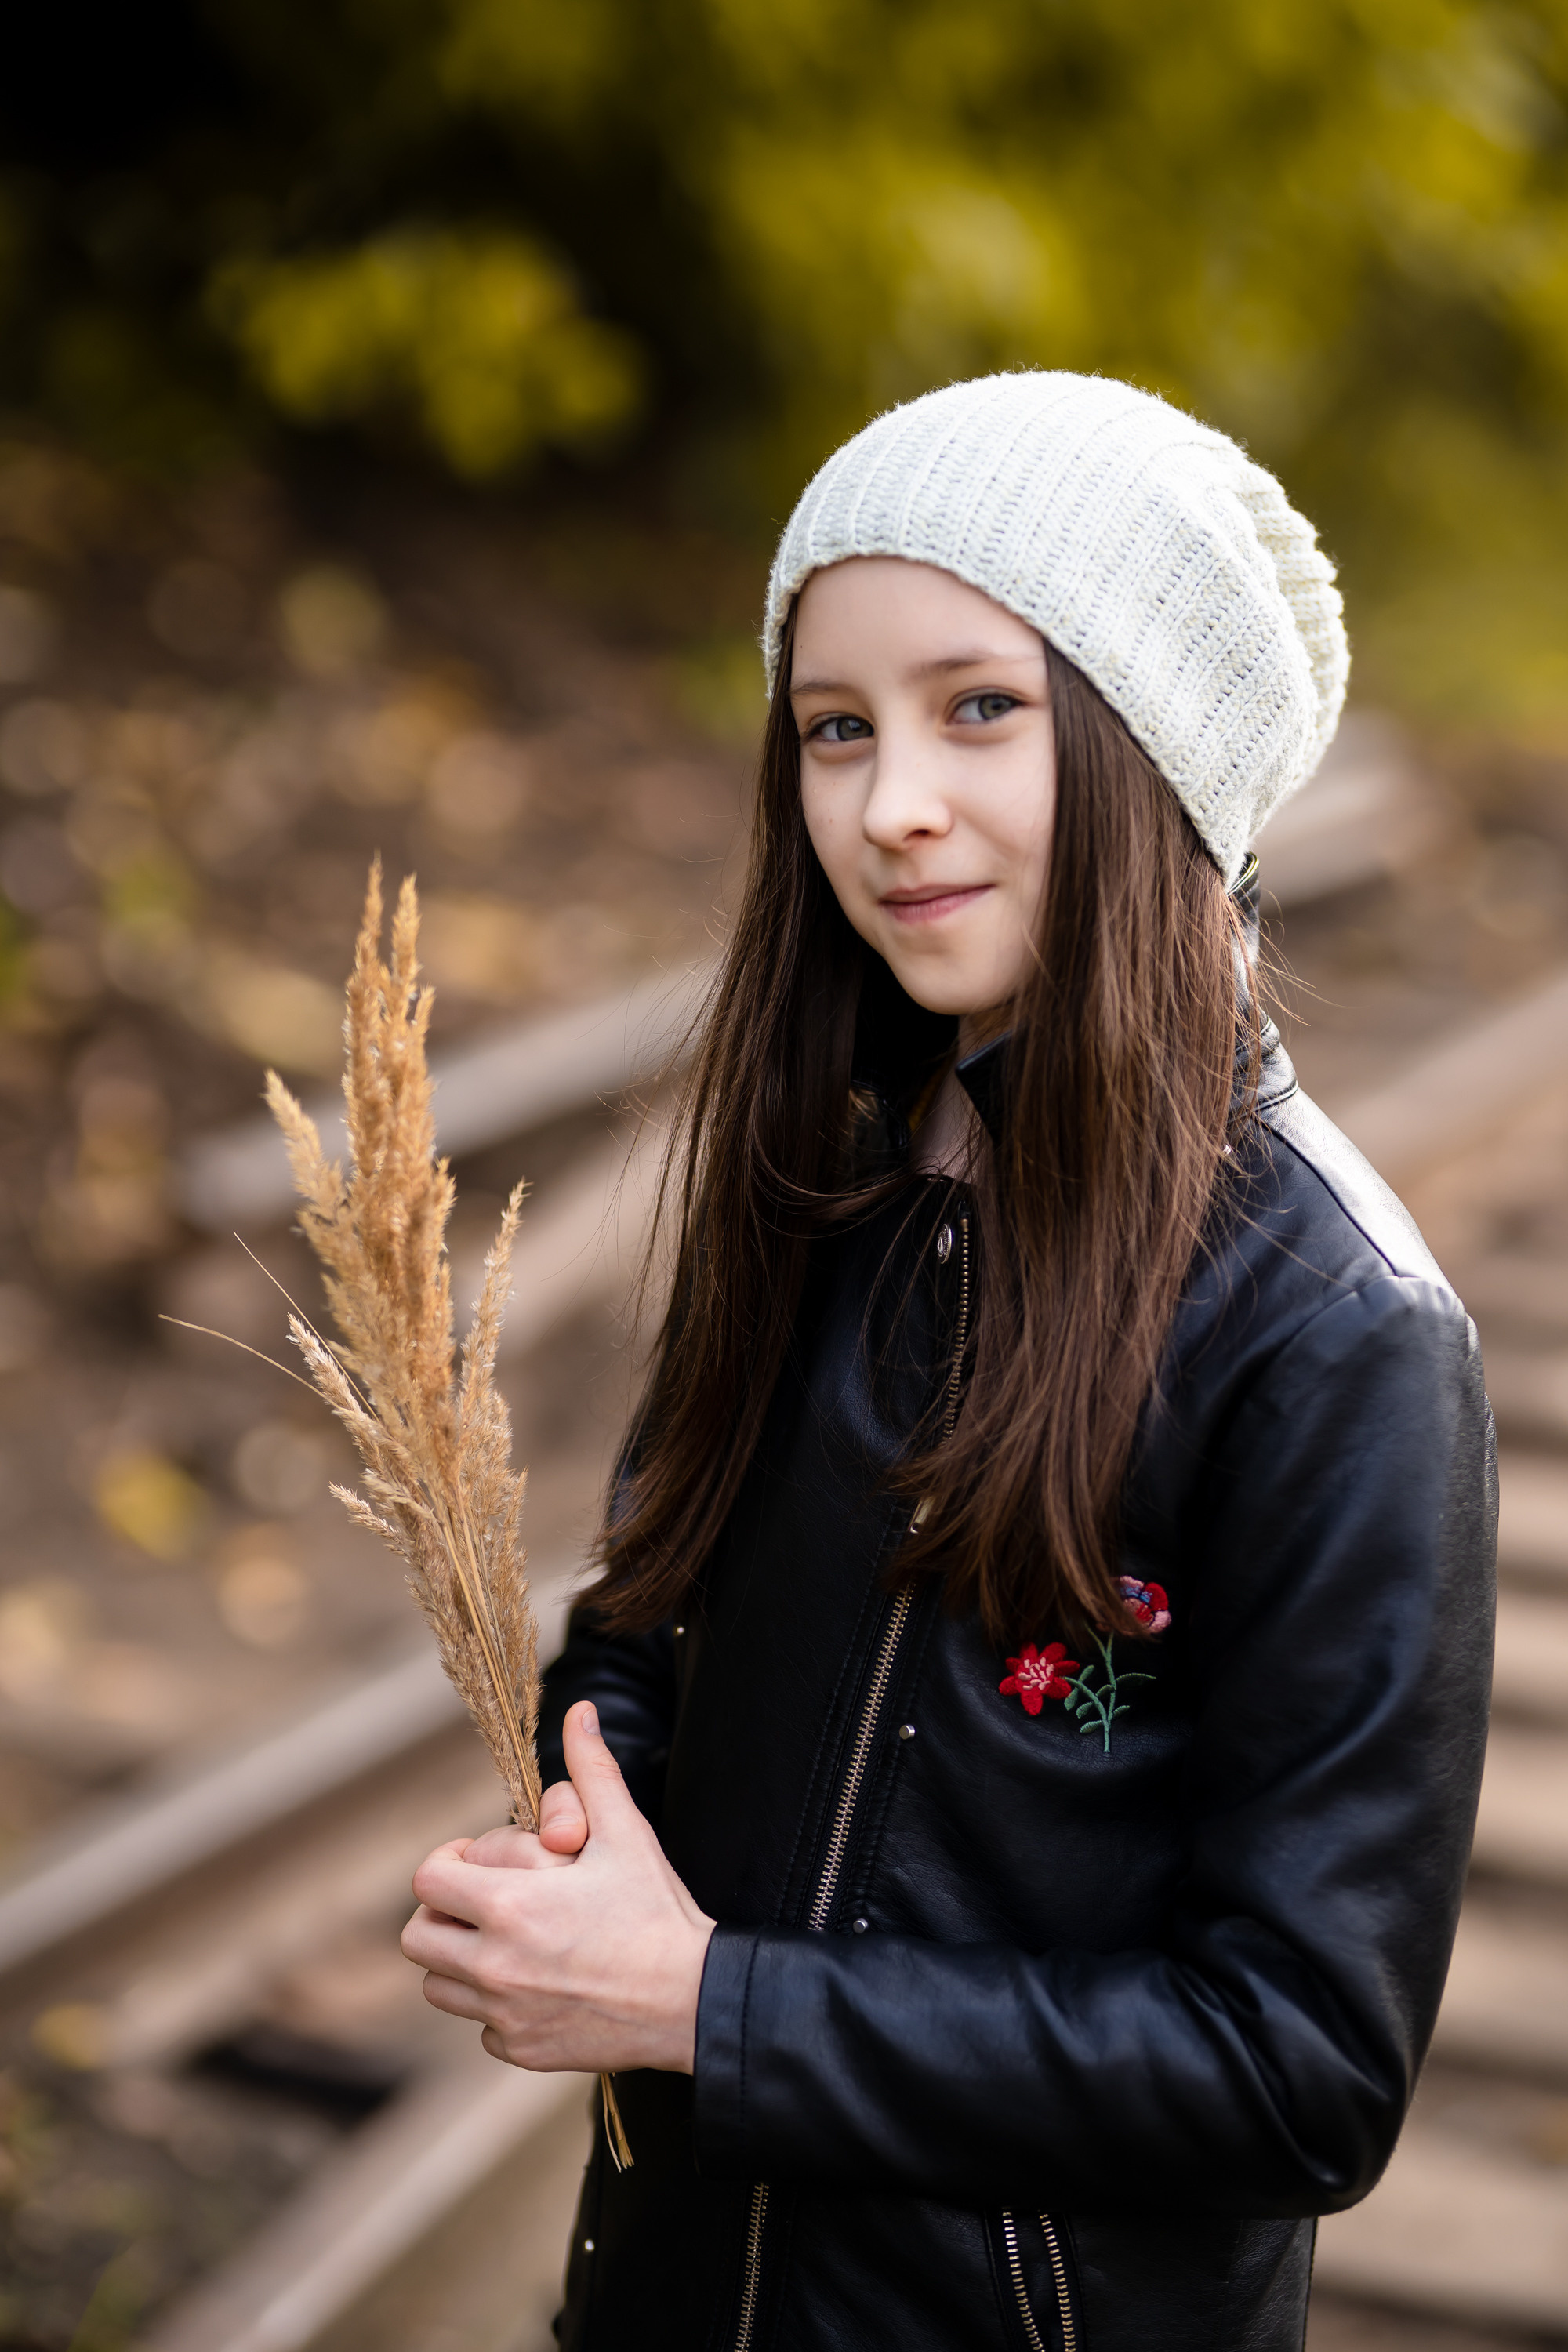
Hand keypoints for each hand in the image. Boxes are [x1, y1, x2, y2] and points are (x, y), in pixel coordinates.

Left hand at [401, 1702, 714, 2074]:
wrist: (693, 1999)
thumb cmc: (656, 1910)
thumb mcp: (625, 1831)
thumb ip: (592, 1769)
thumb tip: (580, 1711)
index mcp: (509, 1906)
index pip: (428, 1880)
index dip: (449, 1863)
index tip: (478, 1862)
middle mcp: (494, 1966)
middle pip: (417, 1938)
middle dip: (445, 1914)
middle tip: (486, 1902)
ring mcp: (505, 2014)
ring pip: (439, 1986)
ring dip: (462, 1961)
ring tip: (509, 1941)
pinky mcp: (522, 2051)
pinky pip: (482, 2027)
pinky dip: (498, 2008)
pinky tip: (542, 1985)